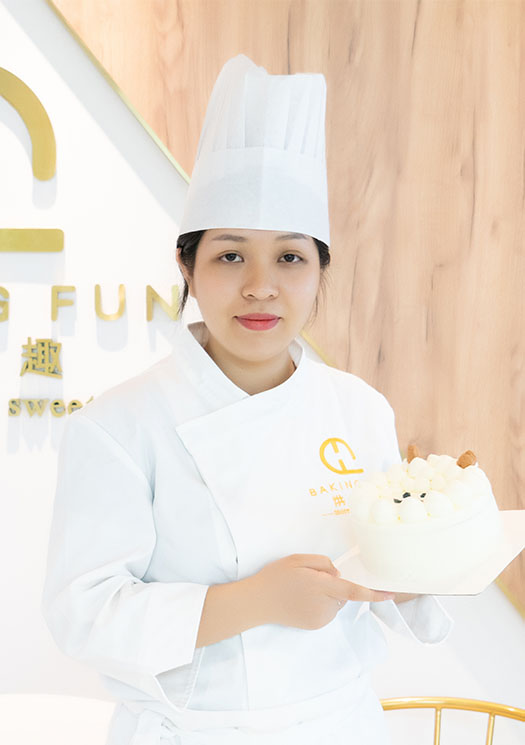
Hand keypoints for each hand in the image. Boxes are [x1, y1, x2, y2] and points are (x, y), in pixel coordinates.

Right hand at [248, 553, 395, 630]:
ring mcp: (320, 619)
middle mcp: (324, 606)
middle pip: (343, 593)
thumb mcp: (298, 559)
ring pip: (336, 602)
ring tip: (303, 590)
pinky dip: (321, 604)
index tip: (391, 594)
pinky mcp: (315, 626)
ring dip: (328, 595)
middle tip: (309, 578)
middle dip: (334, 584)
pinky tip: (302, 600)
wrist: (258, 602)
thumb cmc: (277, 576)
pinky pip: (328, 611)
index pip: (353, 590)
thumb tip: (338, 575)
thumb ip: (323, 563)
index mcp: (321, 587)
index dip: (374, 593)